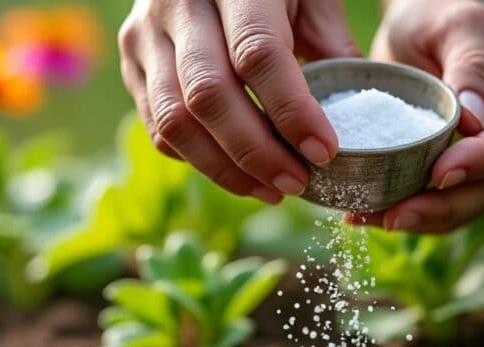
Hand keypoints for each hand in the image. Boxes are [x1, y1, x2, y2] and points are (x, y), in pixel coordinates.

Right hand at [118, 0, 360, 203]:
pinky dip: (199, 161)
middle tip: (297, 183)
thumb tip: (353, 116)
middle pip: (209, 95)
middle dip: (257, 152)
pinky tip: (240, 174)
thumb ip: (331, 43)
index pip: (257, 54)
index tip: (324, 151)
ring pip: (175, 120)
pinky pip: (158, 127)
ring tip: (272, 190)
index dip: (291, 110)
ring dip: (226, 169)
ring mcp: (145, 33)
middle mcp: (178, 3)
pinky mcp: (131, 60)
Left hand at [347, 0, 483, 232]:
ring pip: (462, 209)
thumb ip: (472, 65)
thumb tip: (472, 122)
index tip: (440, 173)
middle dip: (443, 207)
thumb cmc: (444, 16)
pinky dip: (402, 213)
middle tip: (394, 215)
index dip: (482, 164)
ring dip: (417, 220)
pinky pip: (435, 207)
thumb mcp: (460, 25)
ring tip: (366, 217)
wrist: (419, 31)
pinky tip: (362, 214)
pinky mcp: (455, 180)